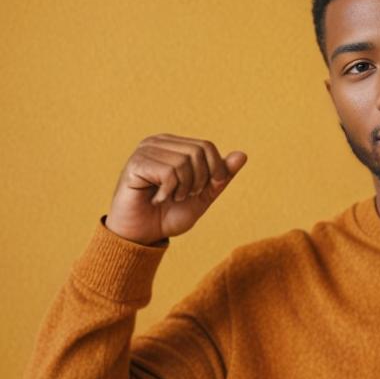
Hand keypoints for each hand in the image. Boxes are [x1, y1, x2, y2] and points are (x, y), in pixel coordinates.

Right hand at [104, 133, 247, 245]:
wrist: (142, 235)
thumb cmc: (168, 215)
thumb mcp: (203, 196)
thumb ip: (222, 176)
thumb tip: (243, 155)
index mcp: (175, 146)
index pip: (207, 147)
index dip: (214, 171)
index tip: (200, 191)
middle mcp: (159, 142)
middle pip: (199, 151)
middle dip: (199, 181)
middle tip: (182, 196)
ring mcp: (145, 150)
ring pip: (184, 162)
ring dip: (183, 188)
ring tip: (168, 198)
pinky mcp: (136, 163)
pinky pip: (168, 172)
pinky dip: (168, 192)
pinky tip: (156, 199)